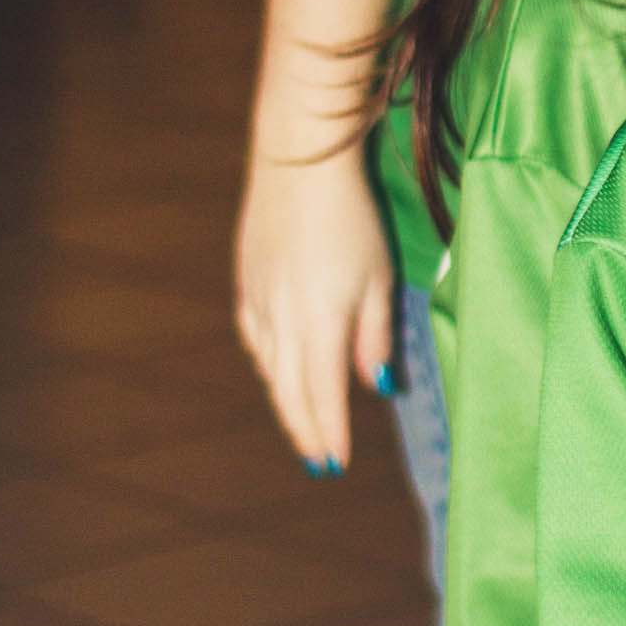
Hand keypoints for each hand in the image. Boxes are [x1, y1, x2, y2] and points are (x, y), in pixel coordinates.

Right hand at [234, 144, 396, 469]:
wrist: (297, 160)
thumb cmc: (352, 216)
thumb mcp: (379, 277)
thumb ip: (375, 335)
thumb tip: (375, 384)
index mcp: (319, 325)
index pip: (323, 396)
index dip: (329, 434)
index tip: (337, 464)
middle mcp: (282, 322)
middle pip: (290, 392)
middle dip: (306, 430)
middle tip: (318, 462)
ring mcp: (258, 300)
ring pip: (269, 368)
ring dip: (287, 401)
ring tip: (303, 424)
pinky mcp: (246, 278)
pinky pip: (255, 337)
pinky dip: (268, 364)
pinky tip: (275, 368)